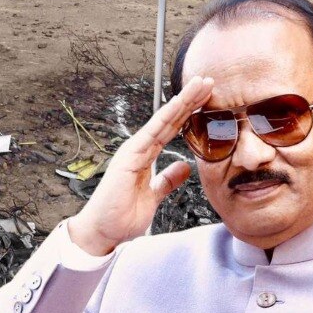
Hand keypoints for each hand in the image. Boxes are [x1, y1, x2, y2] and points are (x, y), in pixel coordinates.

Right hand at [68, 76, 213, 255]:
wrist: (104, 231)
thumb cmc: (122, 216)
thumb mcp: (154, 196)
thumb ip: (167, 180)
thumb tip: (184, 166)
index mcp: (145, 156)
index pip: (172, 130)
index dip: (189, 113)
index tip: (207, 99)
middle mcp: (139, 148)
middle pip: (170, 120)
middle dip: (189, 100)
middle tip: (208, 81)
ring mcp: (133, 151)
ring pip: (163, 120)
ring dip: (182, 101)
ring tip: (199, 85)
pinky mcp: (129, 157)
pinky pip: (151, 133)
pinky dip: (165, 117)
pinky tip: (178, 104)